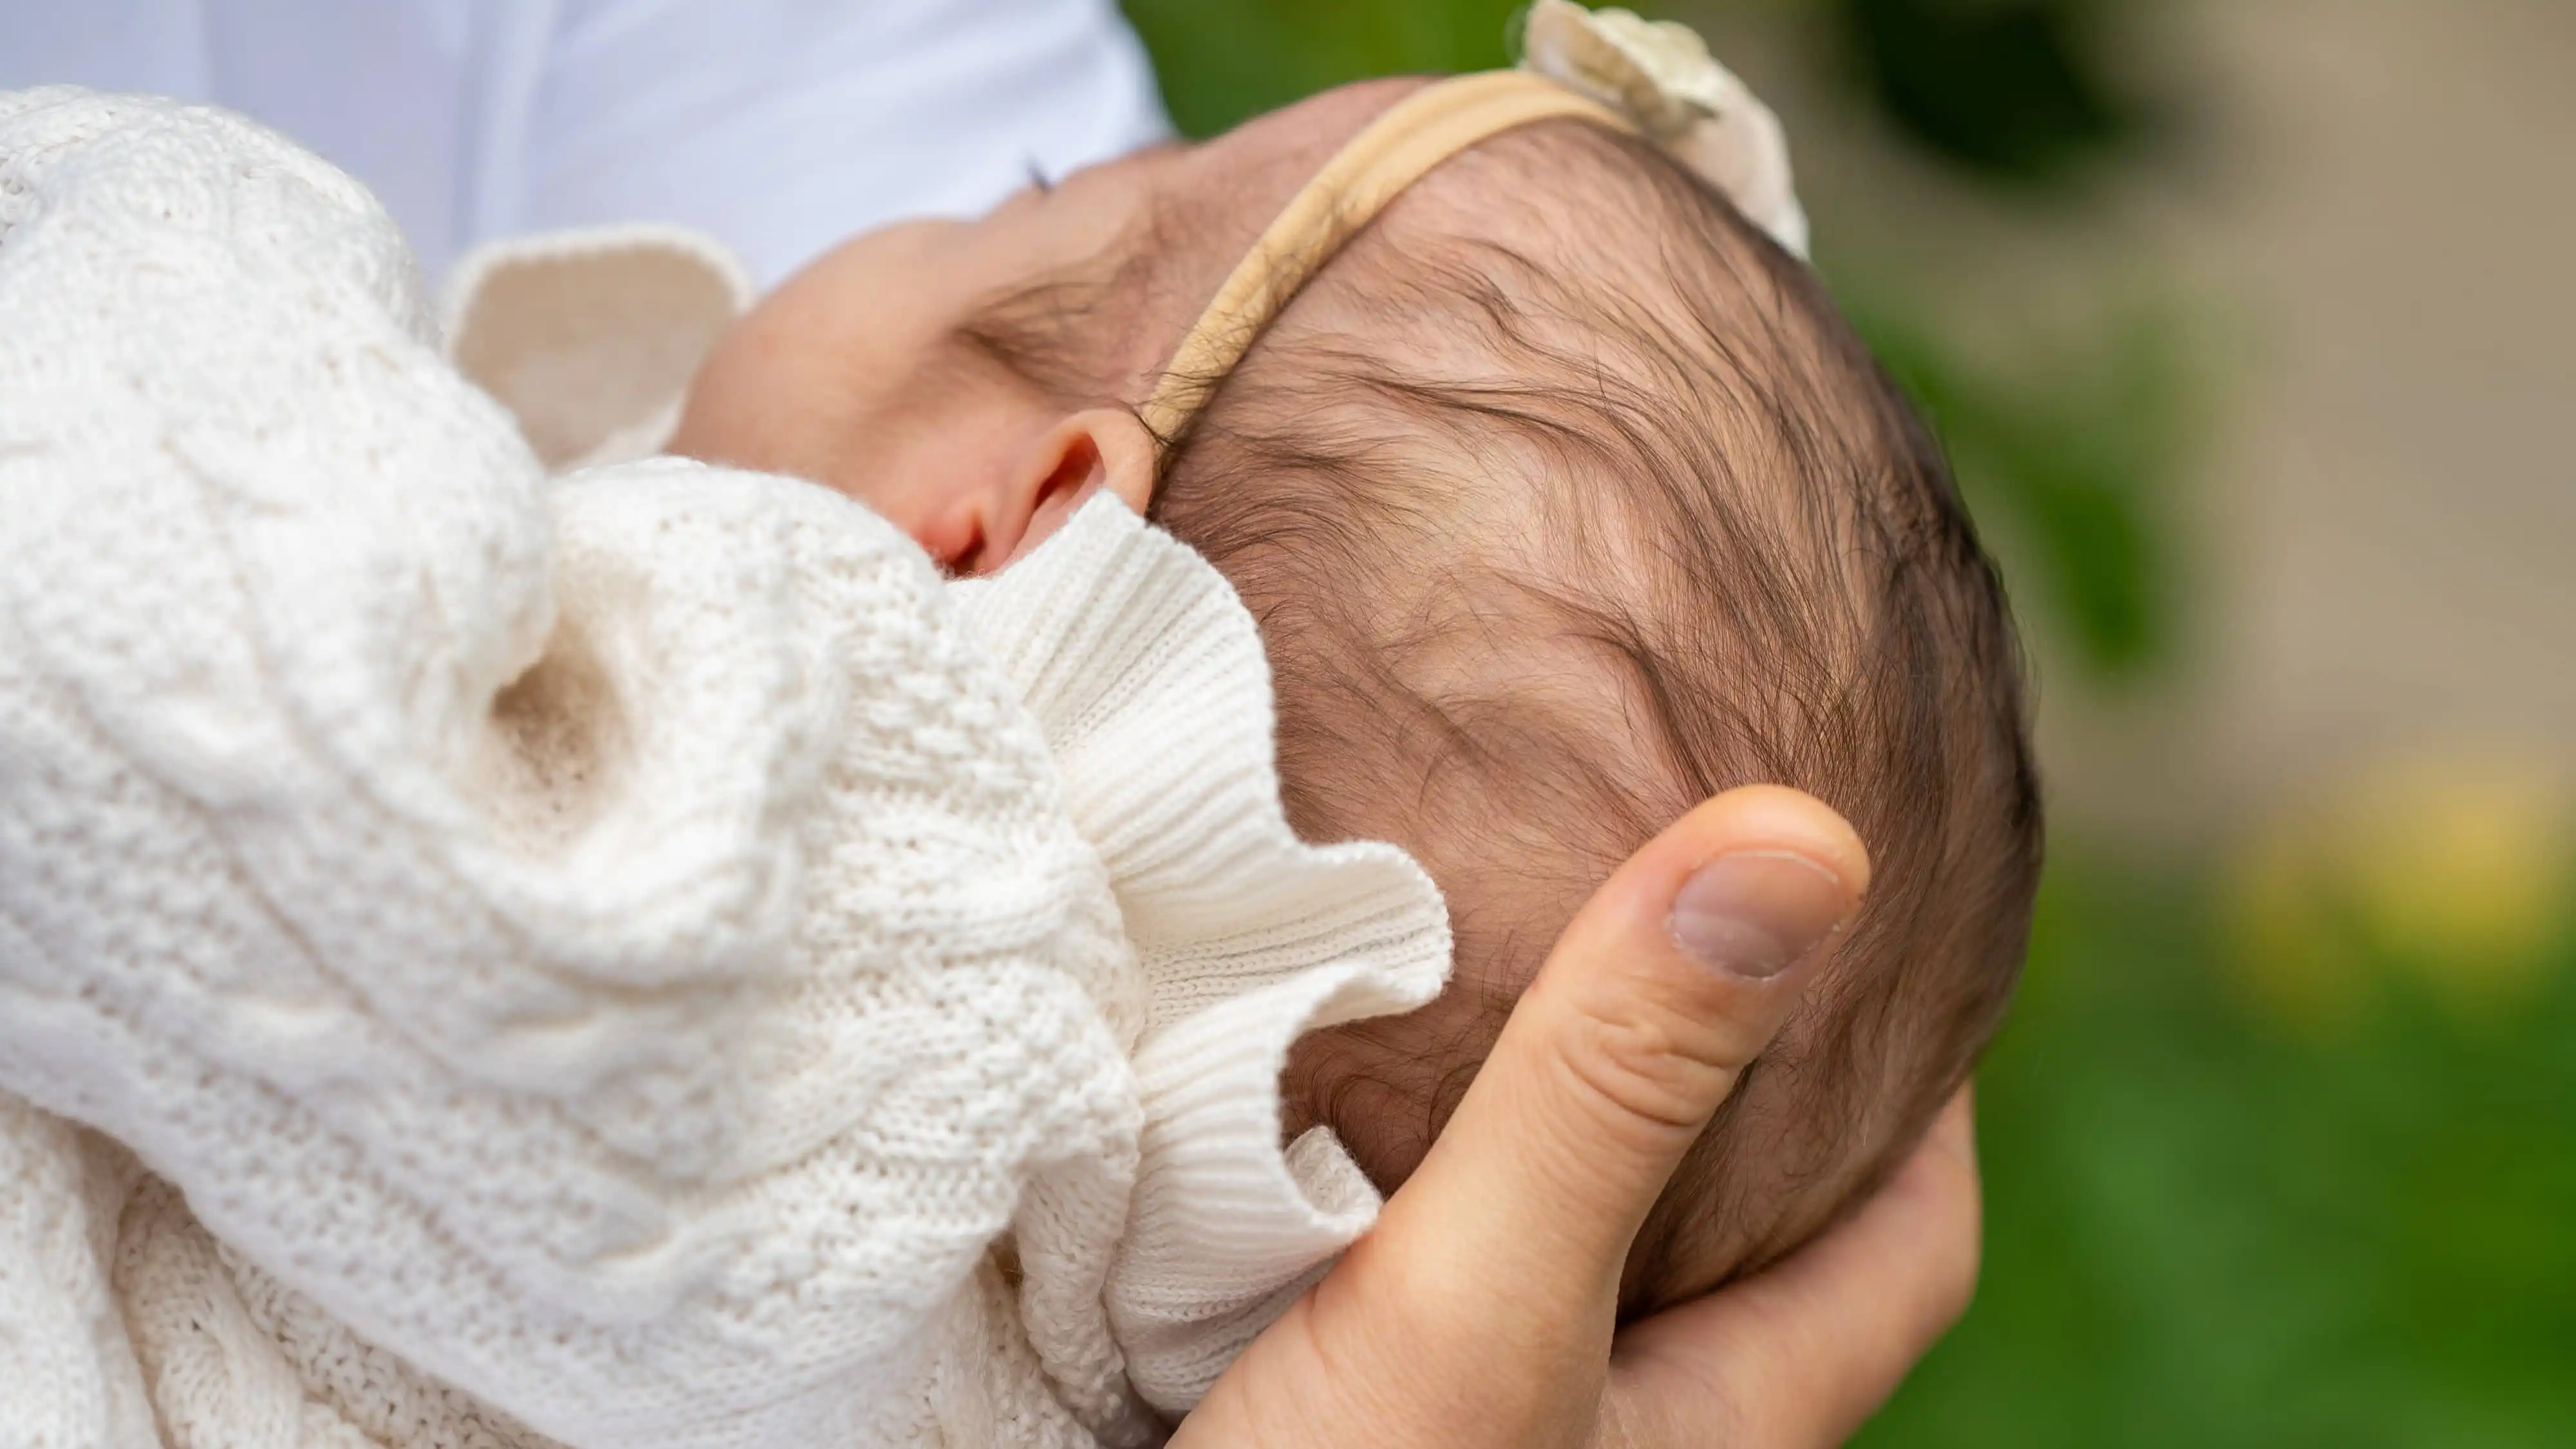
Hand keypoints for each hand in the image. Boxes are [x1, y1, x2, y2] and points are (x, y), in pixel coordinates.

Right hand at [1177, 786, 1982, 1447]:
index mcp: (1718, 1425)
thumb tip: (1811, 844)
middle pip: (1738, 1242)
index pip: (1910, 1246)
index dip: (1933, 1094)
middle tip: (1666, 911)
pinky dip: (1394, 1182)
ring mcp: (1485, 1435)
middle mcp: (1619, 1439)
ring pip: (1565, 1258)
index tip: (1889, 935)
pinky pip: (1415, 1279)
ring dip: (1541, 1128)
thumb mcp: (1472, 1309)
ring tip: (1487, 970)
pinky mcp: (1352, 1426)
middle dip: (1724, 1086)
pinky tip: (1311, 1111)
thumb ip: (1613, 1096)